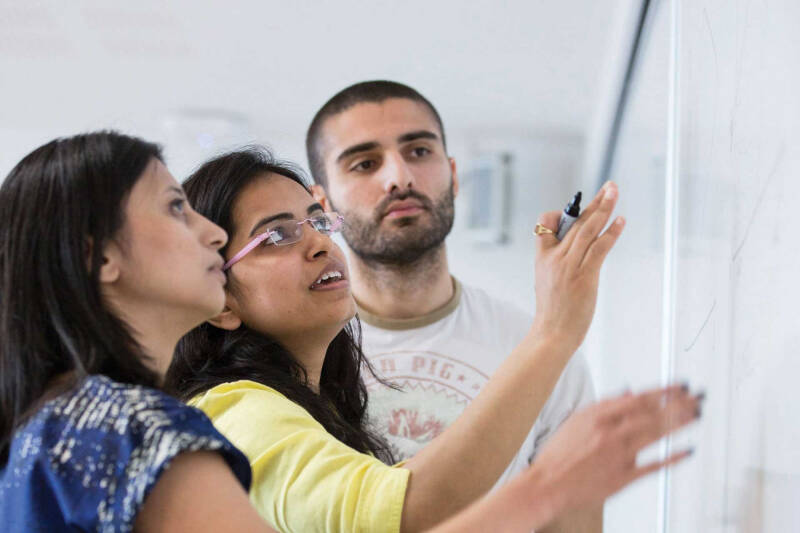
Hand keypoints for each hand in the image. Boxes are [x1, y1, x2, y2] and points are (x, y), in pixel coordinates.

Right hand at [528, 385, 701, 513]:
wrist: (547, 483)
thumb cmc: (559, 453)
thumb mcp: (577, 419)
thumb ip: (606, 405)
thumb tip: (630, 392)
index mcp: (598, 416)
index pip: (639, 399)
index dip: (663, 391)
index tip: (680, 386)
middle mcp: (610, 433)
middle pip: (652, 414)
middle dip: (679, 404)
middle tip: (698, 397)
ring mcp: (618, 455)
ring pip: (655, 434)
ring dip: (680, 423)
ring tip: (697, 414)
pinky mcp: (623, 477)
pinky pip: (653, 466)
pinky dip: (672, 458)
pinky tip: (687, 451)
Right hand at [530, 181, 624, 349]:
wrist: (552, 334)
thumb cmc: (552, 312)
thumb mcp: (545, 281)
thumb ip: (558, 262)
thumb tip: (577, 249)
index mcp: (542, 258)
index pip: (546, 224)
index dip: (560, 213)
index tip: (577, 208)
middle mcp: (554, 258)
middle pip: (575, 222)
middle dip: (594, 202)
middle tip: (609, 186)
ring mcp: (569, 266)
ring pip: (587, 229)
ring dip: (604, 208)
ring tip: (614, 192)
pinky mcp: (584, 276)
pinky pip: (599, 248)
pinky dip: (611, 232)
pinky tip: (620, 221)